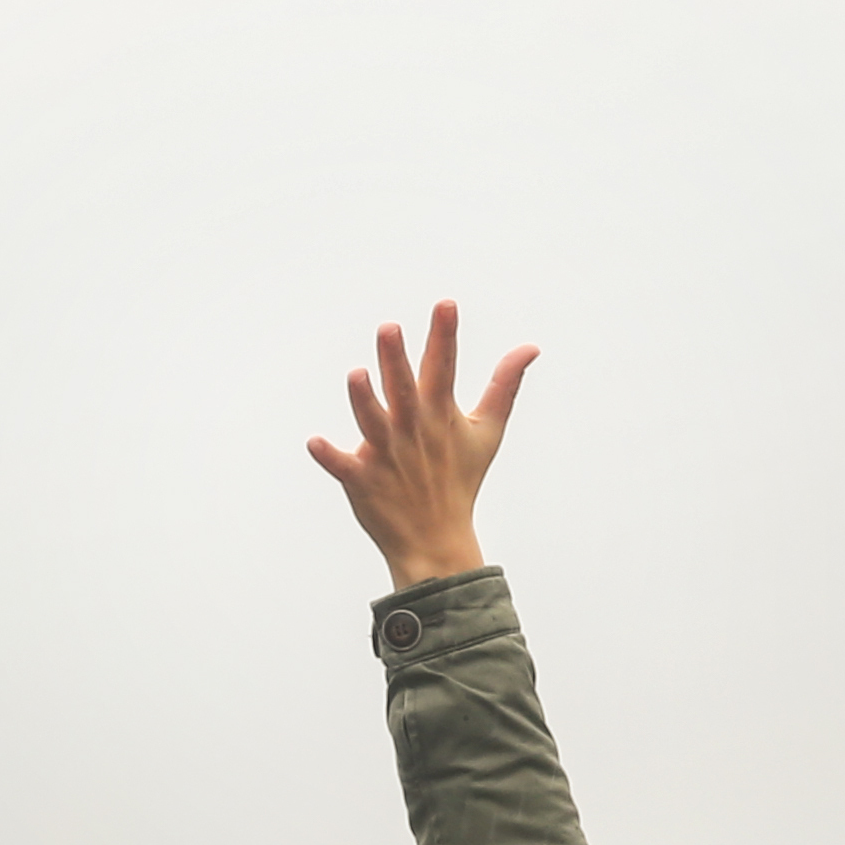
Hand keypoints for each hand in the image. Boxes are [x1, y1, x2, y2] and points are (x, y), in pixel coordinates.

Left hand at [310, 301, 536, 590]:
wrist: (437, 540)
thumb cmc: (460, 479)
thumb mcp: (488, 430)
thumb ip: (504, 385)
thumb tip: (530, 348)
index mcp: (439, 414)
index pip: (444, 367)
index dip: (444, 335)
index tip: (445, 305)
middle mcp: (412, 430)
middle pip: (404, 389)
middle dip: (397, 359)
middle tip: (389, 327)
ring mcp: (387, 455)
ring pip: (373, 422)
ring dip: (364, 400)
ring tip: (357, 374)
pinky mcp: (363, 480)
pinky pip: (344, 467)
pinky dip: (331, 456)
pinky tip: (314, 443)